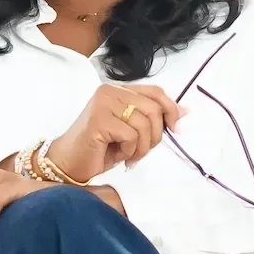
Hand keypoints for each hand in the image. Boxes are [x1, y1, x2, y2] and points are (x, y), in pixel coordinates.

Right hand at [45, 83, 187, 185]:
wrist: (69, 163)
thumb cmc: (100, 149)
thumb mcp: (132, 131)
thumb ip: (153, 118)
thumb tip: (185, 112)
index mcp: (118, 90)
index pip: (155, 92)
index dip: (171, 110)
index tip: (176, 129)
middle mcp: (109, 92)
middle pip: (153, 109)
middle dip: (154, 136)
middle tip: (141, 151)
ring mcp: (102, 104)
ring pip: (144, 124)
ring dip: (141, 147)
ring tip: (128, 155)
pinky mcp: (98, 120)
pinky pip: (130, 135)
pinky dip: (129, 150)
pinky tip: (117, 155)